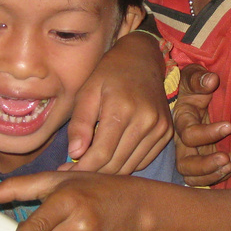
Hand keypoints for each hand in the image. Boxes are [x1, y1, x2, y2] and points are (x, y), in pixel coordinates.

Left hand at [65, 31, 173, 173]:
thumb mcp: (87, 91)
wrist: (142, 58)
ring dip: (109, 172)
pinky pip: (143, 160)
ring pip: (130, 165)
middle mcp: (146, 121)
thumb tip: (75, 154)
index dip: (82, 168)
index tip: (64, 172)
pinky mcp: (166, 132)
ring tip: (91, 166)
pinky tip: (111, 157)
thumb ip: (80, 123)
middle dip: (93, 172)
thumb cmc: (109, 72)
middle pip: (116, 163)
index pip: (101, 153)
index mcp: (123, 109)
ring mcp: (160, 128)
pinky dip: (126, 164)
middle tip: (74, 172)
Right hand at [173, 64, 230, 185]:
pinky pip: (203, 179)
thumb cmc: (197, 84)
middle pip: (184, 164)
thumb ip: (200, 78)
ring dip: (212, 175)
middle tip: (227, 159)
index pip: (189, 134)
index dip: (207, 134)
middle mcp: (183, 141)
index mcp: (182, 120)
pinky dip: (217, 177)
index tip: (229, 126)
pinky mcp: (202, 160)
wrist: (197, 92)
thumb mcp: (195, 75)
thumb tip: (211, 80)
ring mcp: (192, 153)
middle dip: (205, 166)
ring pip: (192, 176)